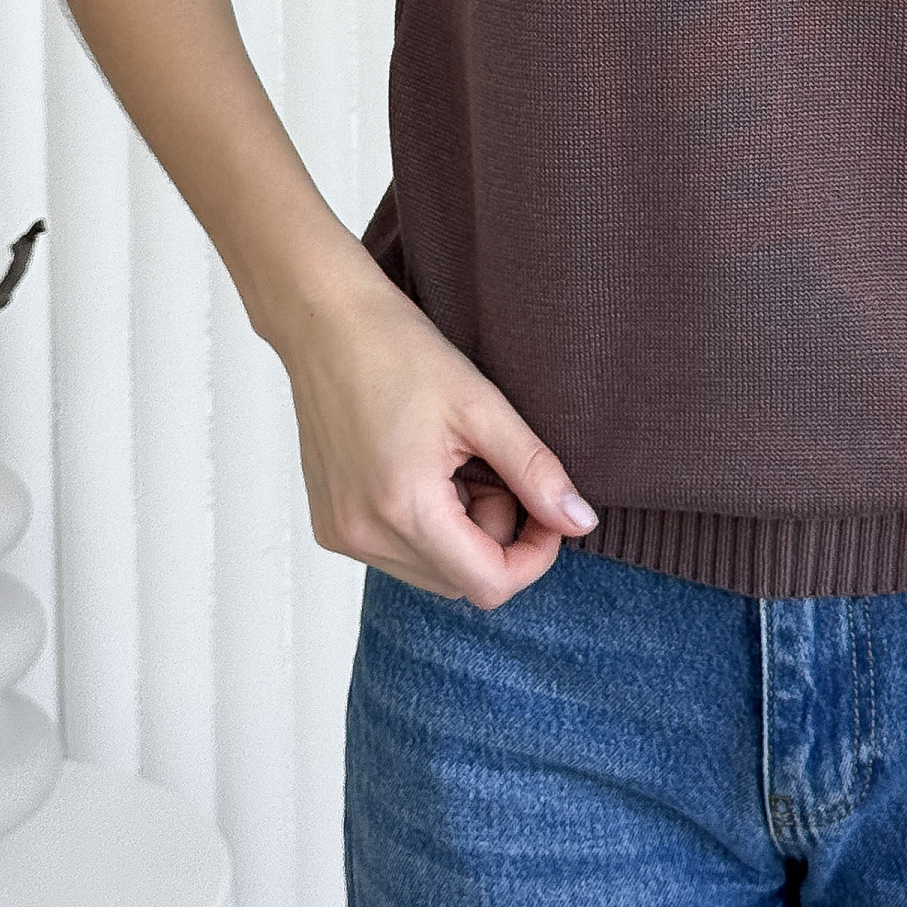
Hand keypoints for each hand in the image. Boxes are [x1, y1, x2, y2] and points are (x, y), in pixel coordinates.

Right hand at [275, 263, 600, 605]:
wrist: (325, 321)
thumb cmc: (399, 350)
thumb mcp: (482, 405)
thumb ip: (535, 471)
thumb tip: (581, 523)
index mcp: (402, 509)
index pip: (488, 585)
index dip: (534, 556)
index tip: (549, 510)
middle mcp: (363, 536)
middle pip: (460, 580)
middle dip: (495, 532)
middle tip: (492, 464)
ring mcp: (341, 534)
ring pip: (430, 568)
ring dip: (460, 530)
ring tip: (455, 460)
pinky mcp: (330, 524)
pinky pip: (397, 552)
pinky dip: (424, 523)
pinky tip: (423, 466)